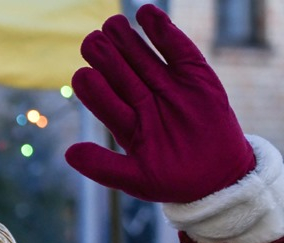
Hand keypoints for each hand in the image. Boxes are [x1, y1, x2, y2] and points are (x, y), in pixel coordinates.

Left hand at [65, 4, 254, 202]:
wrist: (219, 177)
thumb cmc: (174, 181)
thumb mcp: (137, 180)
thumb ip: (103, 167)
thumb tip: (68, 154)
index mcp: (127, 125)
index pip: (105, 102)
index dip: (94, 89)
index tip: (81, 75)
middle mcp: (144, 102)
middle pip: (121, 75)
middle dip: (106, 58)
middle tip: (90, 40)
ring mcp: (169, 87)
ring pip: (144, 58)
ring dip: (128, 41)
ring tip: (112, 23)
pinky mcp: (195, 75)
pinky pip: (178, 50)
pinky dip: (164, 31)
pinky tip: (146, 14)